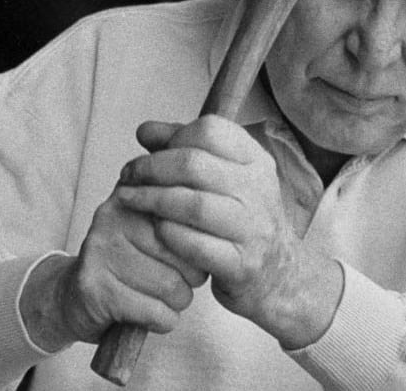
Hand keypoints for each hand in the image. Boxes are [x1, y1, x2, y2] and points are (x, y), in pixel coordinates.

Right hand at [20, 150, 208, 350]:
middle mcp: (116, 212)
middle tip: (175, 282)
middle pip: (185, 251)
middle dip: (190, 277)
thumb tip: (228, 221)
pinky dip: (160, 321)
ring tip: (161, 297)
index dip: (198, 246)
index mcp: (137, 191)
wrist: (76, 297)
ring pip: (171, 285)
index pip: (192, 217)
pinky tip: (148, 314)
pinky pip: (154, 311)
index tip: (189, 256)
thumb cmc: (132, 264)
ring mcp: (101, 247)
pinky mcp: (94, 285)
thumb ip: (189, 216)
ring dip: (176, 302)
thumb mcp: (159, 229)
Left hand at [118, 116, 343, 348]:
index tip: (148, 150)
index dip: (173, 136)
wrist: (278, 275)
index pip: (211, 131)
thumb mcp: (223, 178)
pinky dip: (168, 235)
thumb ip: (184, 150)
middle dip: (151, 168)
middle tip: (127, 174)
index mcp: (256, 161)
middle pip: (195, 165)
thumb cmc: (241, 221)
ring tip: (127, 199)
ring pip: (193, 204)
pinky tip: (154, 230)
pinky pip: (196, 245)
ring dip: (151, 200)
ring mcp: (254, 229)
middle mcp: (259, 190)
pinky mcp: (242, 265)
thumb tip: (146, 130)